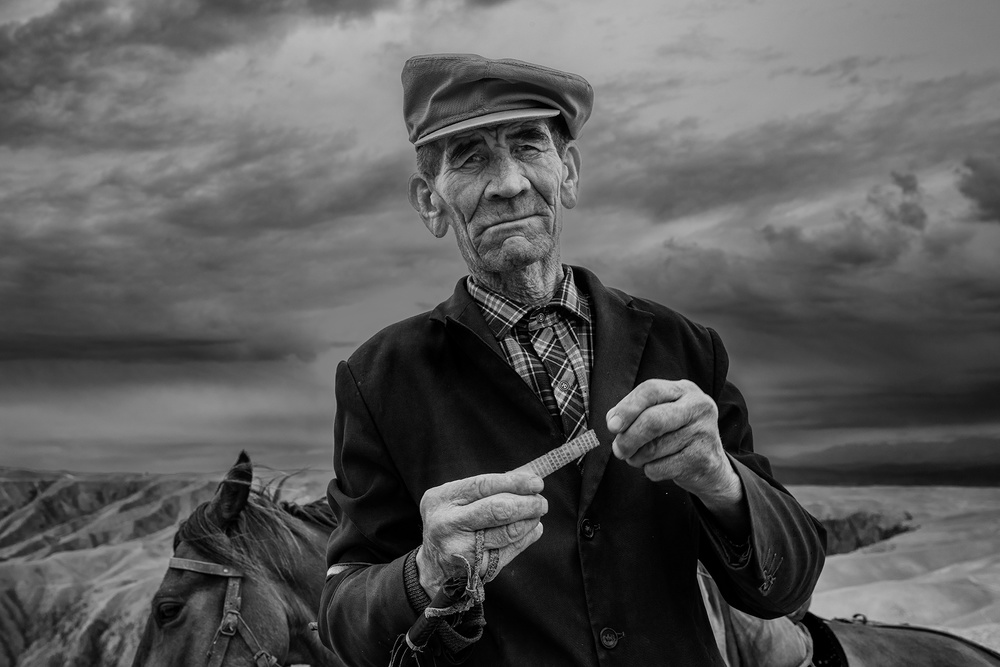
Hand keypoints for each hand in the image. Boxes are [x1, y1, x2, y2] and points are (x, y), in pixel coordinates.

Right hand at [416, 472, 546, 597]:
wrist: (433, 564)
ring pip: (508, 532)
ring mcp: (460, 549)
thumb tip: (528, 483)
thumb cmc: (452, 521)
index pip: (483, 485)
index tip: (536, 482)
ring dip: (529, 521)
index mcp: (441, 499)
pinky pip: (510, 550)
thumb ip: (486, 490)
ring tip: (537, 514)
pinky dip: (526, 538)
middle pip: (497, 510)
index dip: (514, 482)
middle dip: (526, 504)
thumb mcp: (456, 499)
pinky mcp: (476, 568)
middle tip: (541, 502)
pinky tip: (532, 530)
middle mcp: (447, 524)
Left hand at [607, 379, 740, 505]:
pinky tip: (656, 466)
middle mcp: (698, 407)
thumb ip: (636, 412)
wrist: (710, 465)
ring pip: (654, 448)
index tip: (612, 426)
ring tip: (637, 458)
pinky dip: (650, 471)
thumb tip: (614, 422)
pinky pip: (660, 468)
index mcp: (684, 390)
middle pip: (653, 421)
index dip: (627, 408)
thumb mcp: (661, 413)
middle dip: (628, 438)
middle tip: (618, 450)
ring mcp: (703, 432)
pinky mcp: (703, 459)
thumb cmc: (676, 434)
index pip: (651, 390)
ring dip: (637, 458)